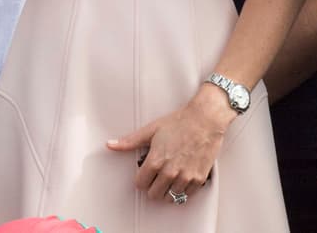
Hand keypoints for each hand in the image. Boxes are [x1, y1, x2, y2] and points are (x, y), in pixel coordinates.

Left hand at [106, 85, 234, 201]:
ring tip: (170, 178)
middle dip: (153, 186)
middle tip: (158, 176)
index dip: (141, 178)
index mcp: (156, 160)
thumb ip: (130, 141)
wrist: (206, 118)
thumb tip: (110, 144)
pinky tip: (182, 179)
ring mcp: (185, 176)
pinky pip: (187, 195)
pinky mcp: (199, 178)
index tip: (146, 173)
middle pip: (154, 194)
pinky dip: (183, 190)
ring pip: (170, 197)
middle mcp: (170, 171)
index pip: (140, 184)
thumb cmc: (180, 121)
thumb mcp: (152, 129)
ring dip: (168, 190)